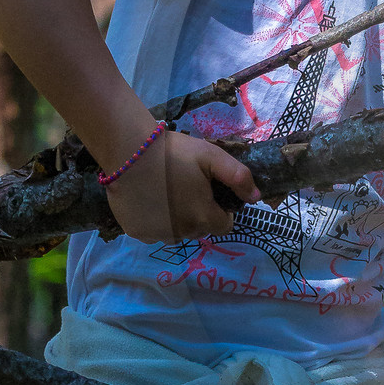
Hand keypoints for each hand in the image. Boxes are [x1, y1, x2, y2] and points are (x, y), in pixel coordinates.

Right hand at [104, 127, 261, 243]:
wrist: (128, 149)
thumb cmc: (174, 152)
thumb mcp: (212, 156)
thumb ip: (238, 177)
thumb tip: (256, 197)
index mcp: (202, 218)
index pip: (224, 225)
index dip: (222, 210)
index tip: (210, 192)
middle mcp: (180, 233)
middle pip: (200, 230)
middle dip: (199, 214)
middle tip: (187, 188)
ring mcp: (156, 235)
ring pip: (177, 233)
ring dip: (177, 219)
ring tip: (167, 192)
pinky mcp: (136, 232)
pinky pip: (154, 232)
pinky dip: (156, 221)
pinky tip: (150, 199)